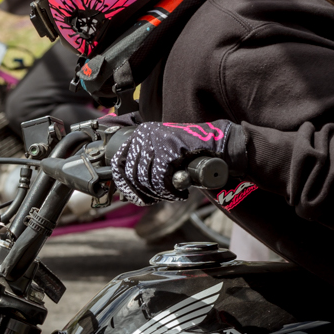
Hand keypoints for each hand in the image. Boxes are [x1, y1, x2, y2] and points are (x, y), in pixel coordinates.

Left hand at [110, 120, 241, 204]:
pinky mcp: (169, 150)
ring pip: (147, 178)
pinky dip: (169, 191)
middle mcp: (144, 135)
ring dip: (159, 193)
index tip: (130, 197)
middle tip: (157, 198)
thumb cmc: (188, 153)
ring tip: (171, 195)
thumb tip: (125, 191)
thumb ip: (143, 167)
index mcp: (139, 135)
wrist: (215, 145)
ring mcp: (156, 140)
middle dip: (145, 192)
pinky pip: (161, 179)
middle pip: (133, 174)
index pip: (118, 162)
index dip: (124, 184)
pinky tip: (178, 193)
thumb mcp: (160, 154)